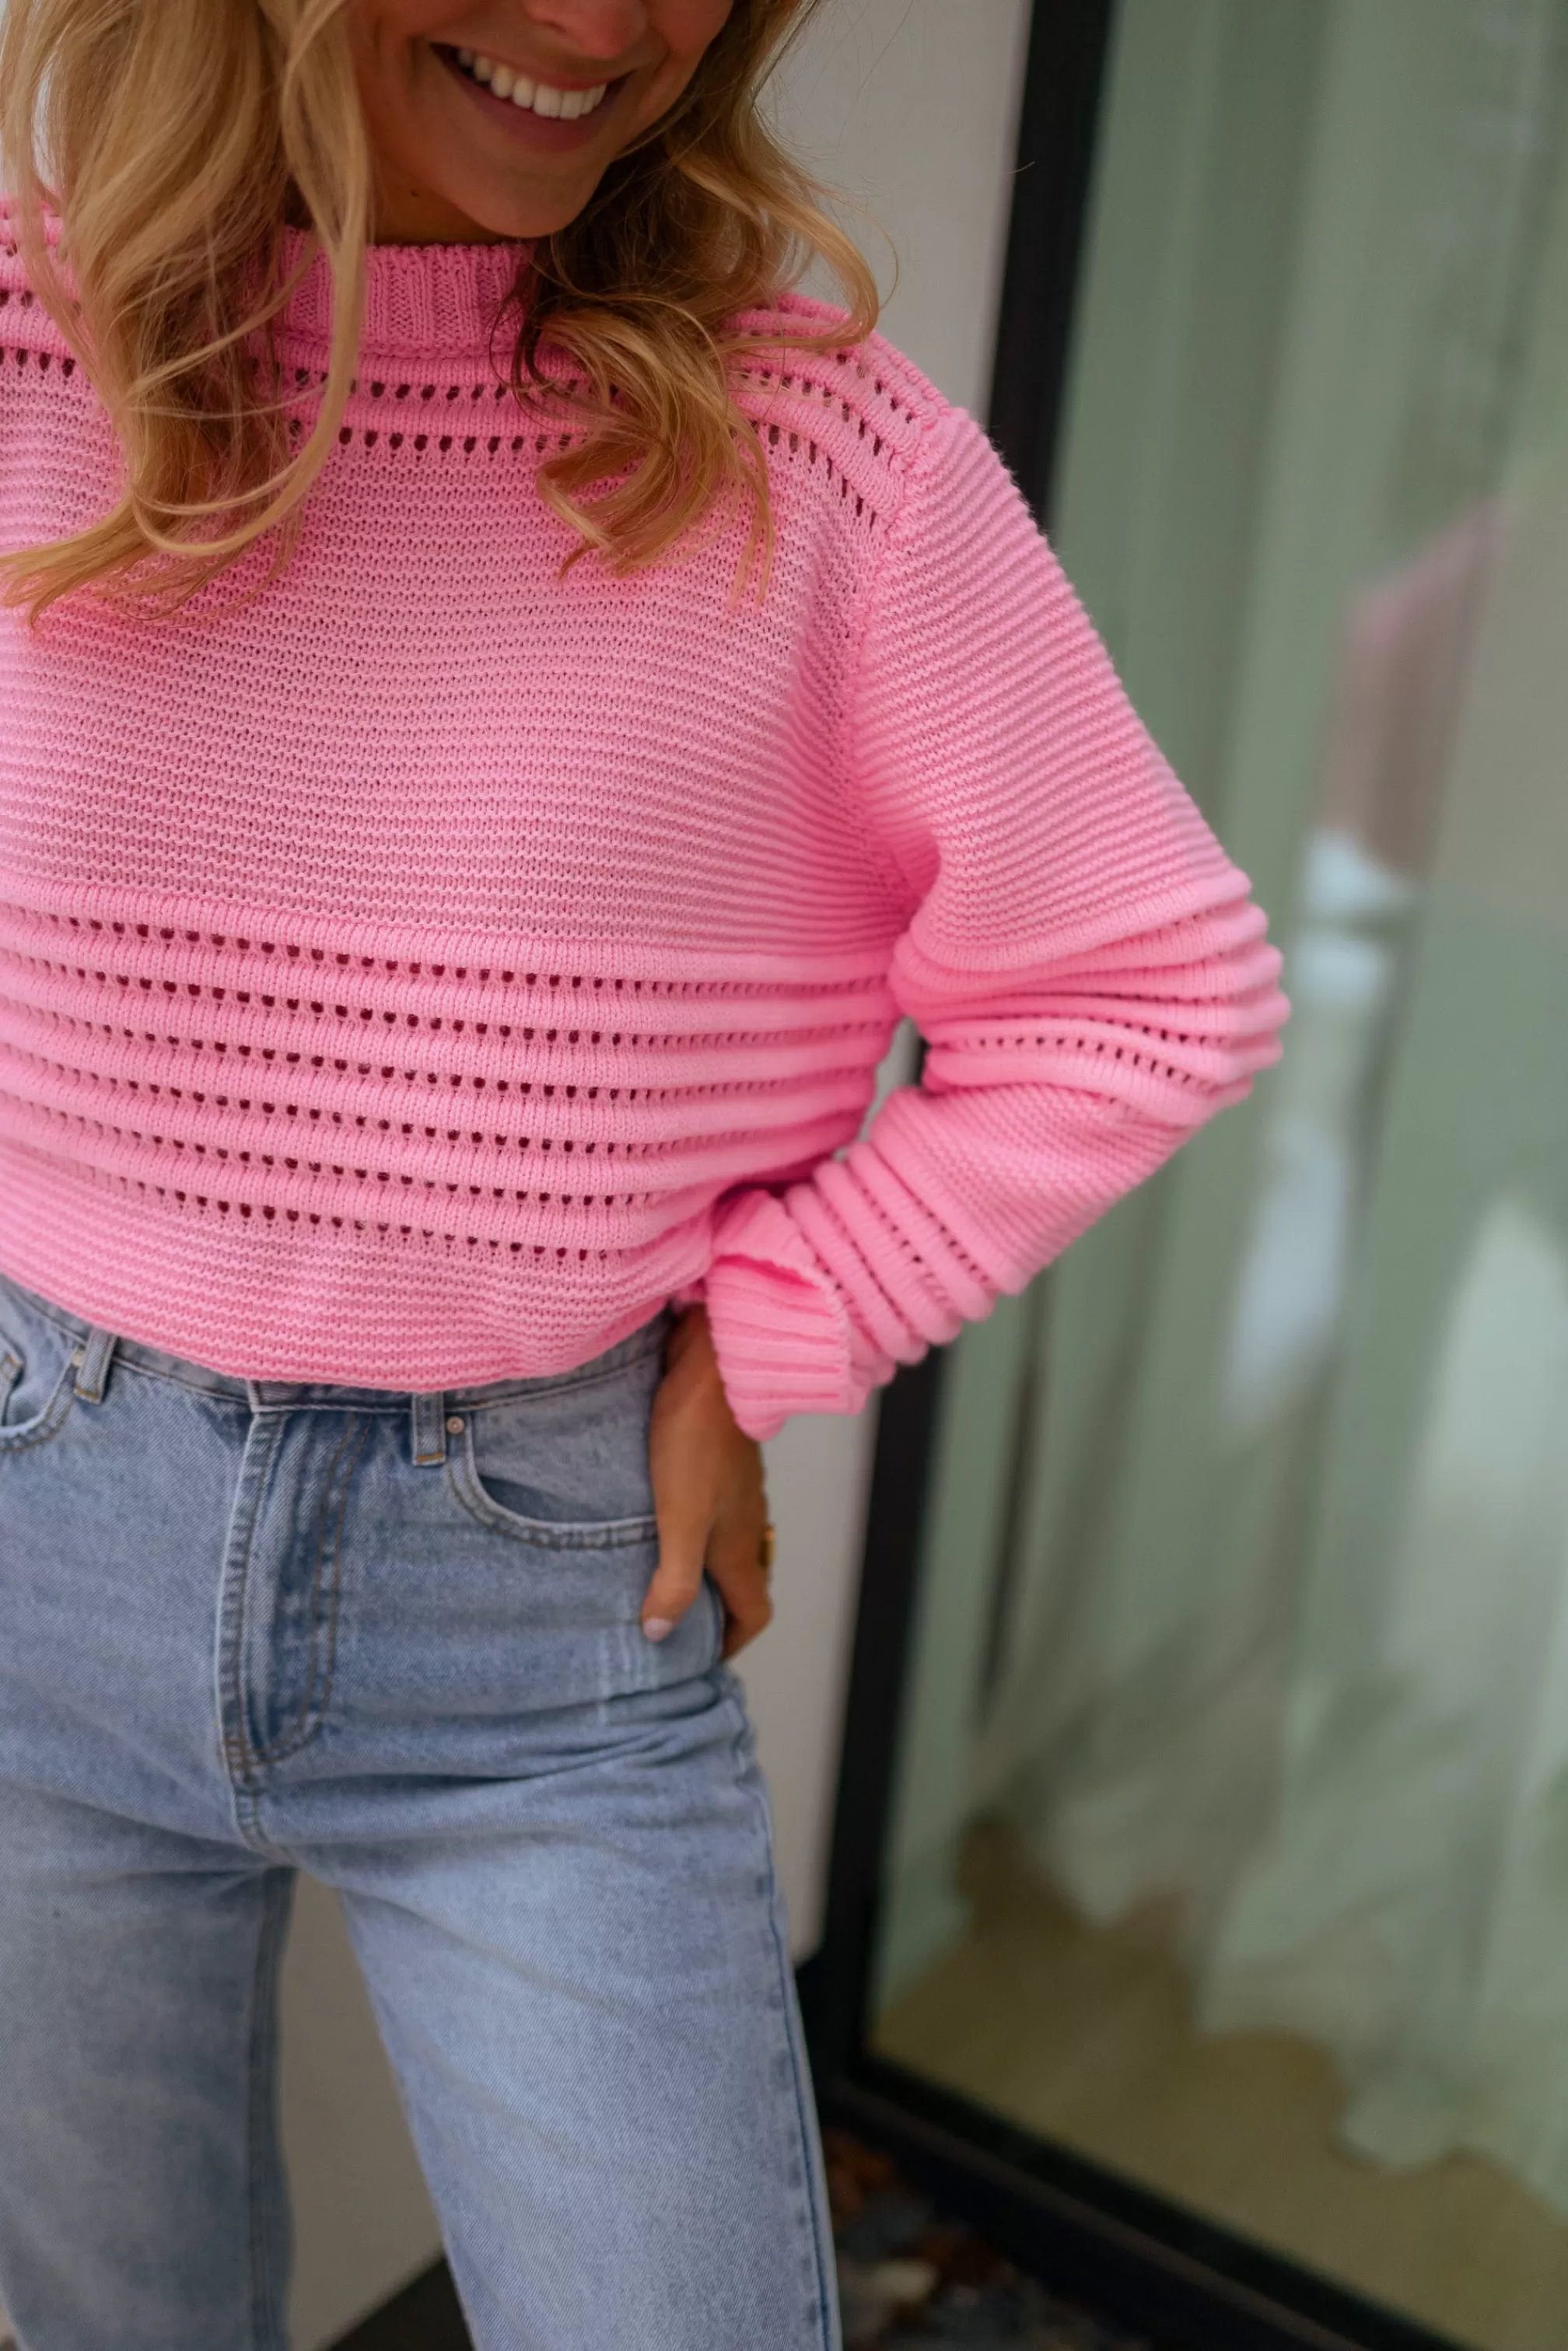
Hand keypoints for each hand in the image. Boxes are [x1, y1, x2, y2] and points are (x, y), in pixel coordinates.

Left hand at [642, 1306, 772, 1661]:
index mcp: (739, 1544)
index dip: (734, 1642)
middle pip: (742, 1578)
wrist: (712, 1364)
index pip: (755, 1610)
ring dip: (700, 1563)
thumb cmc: (696, 1440)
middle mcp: (745, 1518)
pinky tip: (652, 1512)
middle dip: (716, 1607)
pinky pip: (710, 1505)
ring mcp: (735, 1486)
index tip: (705, 1658)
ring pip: (725, 1540)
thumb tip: (660, 1633)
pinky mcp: (718, 1456)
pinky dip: (690, 1524)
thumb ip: (673, 1578)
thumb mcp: (679, 1518)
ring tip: (656, 1571)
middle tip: (676, 1620)